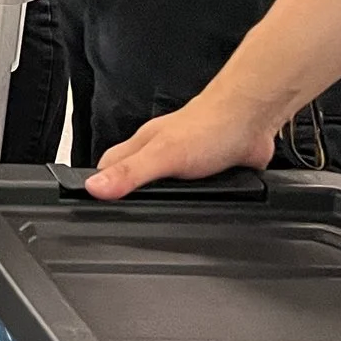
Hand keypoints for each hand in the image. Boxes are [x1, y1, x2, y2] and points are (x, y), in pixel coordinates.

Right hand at [83, 91, 278, 199]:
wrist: (252, 119)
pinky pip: (194, 191)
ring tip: (152, 220)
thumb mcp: (162, 155)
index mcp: (141, 146)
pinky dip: (194, 201)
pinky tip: (195, 209)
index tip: (88, 204)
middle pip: (133, 177)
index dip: (96, 184)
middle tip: (119, 218)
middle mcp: (160, 153)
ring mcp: (184, 163)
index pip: (107, 166)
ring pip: (164, 186)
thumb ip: (130, 173)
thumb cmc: (210, 126)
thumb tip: (93, 188)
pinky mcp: (209, 173)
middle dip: (127, 197)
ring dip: (163, 201)